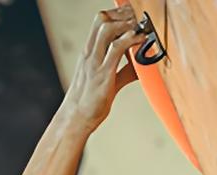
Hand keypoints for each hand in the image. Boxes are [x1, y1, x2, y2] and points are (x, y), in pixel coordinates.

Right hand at [63, 8, 142, 131]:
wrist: (76, 119)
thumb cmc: (90, 103)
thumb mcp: (107, 81)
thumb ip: (123, 71)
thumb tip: (139, 66)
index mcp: (89, 53)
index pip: (100, 22)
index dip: (116, 14)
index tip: (131, 14)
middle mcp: (90, 54)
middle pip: (102, 19)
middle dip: (122, 14)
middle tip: (137, 17)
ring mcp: (95, 63)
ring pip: (108, 29)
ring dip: (126, 24)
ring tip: (139, 27)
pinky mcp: (103, 74)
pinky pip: (116, 49)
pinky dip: (130, 40)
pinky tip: (140, 40)